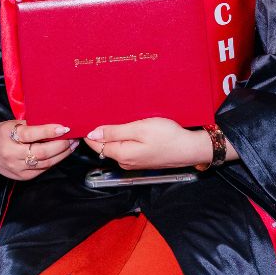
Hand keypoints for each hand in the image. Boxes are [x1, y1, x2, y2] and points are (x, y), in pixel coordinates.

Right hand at [0, 120, 77, 180]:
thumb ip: (31, 124)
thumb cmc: (2, 133)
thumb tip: (55, 122)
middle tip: (72, 136)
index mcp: (8, 138)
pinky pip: (43, 169)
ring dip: (62, 154)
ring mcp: (17, 168)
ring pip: (46, 163)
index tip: (64, 127)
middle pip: (42, 152)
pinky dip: (55, 161)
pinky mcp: (22, 177)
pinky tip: (62, 153)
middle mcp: (12, 155)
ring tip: (72, 144)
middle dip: (61, 145)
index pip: (31, 135)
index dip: (49, 131)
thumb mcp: (12, 124)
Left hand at [85, 118, 215, 169]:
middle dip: (100, 131)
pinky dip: (123, 137)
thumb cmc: (168, 137)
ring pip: (115, 146)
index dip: (89, 131)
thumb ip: (115, 132)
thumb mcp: (140, 128)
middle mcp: (125, 161)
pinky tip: (128, 127)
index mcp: (122, 154)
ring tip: (113, 117)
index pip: (95, 144)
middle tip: (99, 112)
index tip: (85, 117)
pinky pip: (126, 147)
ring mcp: (133, 162)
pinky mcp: (142, 159)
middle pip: (104, 146)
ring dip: (112, 134)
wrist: (189, 149)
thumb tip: (92, 134)